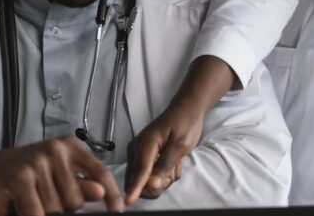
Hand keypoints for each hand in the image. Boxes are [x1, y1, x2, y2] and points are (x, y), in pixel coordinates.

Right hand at [0, 135, 123, 215]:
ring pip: (56, 209)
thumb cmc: (19, 177)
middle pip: (76, 200)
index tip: (117, 209)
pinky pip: (37, 212)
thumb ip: (78, 186)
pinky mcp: (21, 175)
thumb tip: (101, 193)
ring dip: (42, 212)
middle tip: (40, 200)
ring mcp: (38, 160)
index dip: (111, 195)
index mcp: (69, 146)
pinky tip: (19, 205)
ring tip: (27, 199)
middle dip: (62, 210)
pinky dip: (30, 215)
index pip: (100, 173)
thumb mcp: (53, 180)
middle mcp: (56, 148)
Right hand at [124, 55, 235, 204]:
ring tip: (174, 163)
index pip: (140, 171)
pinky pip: (151, 177)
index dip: (135, 188)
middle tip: (172, 170)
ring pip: (146, 181)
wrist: (185, 111)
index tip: (128, 202)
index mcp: (145, 145)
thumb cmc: (184, 124)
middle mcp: (137, 150)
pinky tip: (172, 163)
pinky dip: (164, 175)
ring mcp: (139, 155)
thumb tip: (152, 184)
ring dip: (163, 179)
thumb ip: (165, 165)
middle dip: (157, 183)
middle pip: (139, 180)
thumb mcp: (180, 146)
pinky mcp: (144, 159)